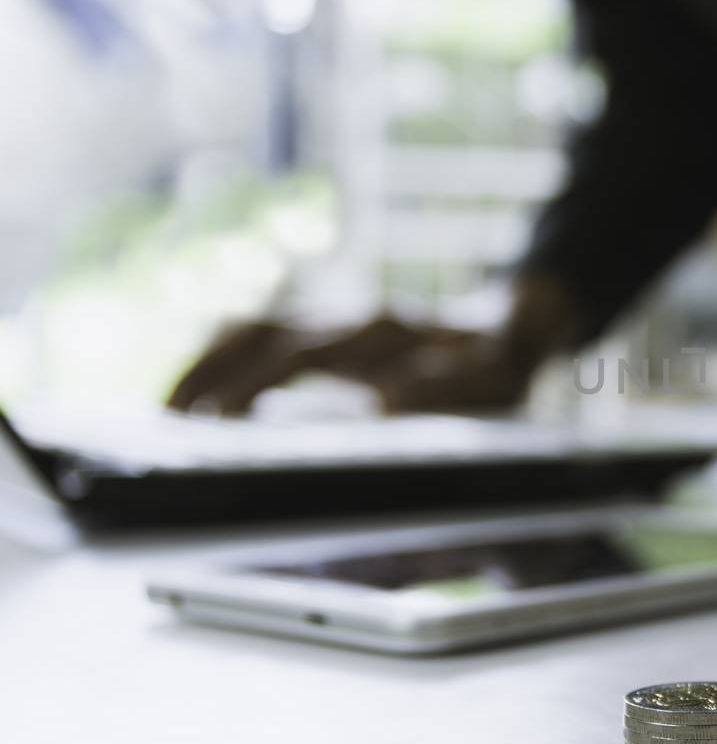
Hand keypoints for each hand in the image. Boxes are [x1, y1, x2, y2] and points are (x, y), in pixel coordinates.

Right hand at [168, 277, 577, 415]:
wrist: (519, 319)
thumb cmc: (500, 360)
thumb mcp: (487, 380)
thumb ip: (439, 385)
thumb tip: (380, 399)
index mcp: (380, 333)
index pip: (295, 354)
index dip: (251, 383)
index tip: (214, 418)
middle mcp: (350, 319)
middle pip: (259, 337)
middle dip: (209, 375)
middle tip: (169, 424)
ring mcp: (338, 319)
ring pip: (254, 329)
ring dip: (208, 363)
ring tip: (171, 410)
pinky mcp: (333, 328)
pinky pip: (266, 331)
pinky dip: (226, 354)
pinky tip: (202, 388)